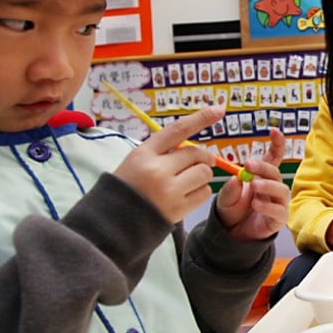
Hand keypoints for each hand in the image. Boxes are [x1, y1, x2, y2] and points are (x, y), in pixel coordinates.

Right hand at [113, 107, 223, 223]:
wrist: (113, 222)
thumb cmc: (128, 188)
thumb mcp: (137, 161)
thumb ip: (162, 151)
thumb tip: (192, 147)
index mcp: (144, 153)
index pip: (178, 130)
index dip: (201, 118)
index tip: (219, 110)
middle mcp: (157, 170)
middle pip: (196, 154)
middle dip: (203, 157)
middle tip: (199, 163)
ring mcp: (168, 190)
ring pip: (204, 173)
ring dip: (202, 175)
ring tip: (187, 182)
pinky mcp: (178, 209)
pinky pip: (204, 193)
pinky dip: (201, 192)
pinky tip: (187, 194)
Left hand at [215, 128, 289, 240]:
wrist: (231, 235)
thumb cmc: (231, 211)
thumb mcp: (224, 198)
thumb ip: (229, 189)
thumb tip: (236, 179)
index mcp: (261, 177)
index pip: (274, 157)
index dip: (277, 144)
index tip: (274, 131)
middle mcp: (272, 188)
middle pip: (276, 173)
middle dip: (264, 167)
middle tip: (249, 165)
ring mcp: (277, 203)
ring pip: (281, 190)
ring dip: (268, 185)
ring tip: (254, 185)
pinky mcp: (278, 219)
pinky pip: (279, 211)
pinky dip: (268, 206)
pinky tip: (256, 204)